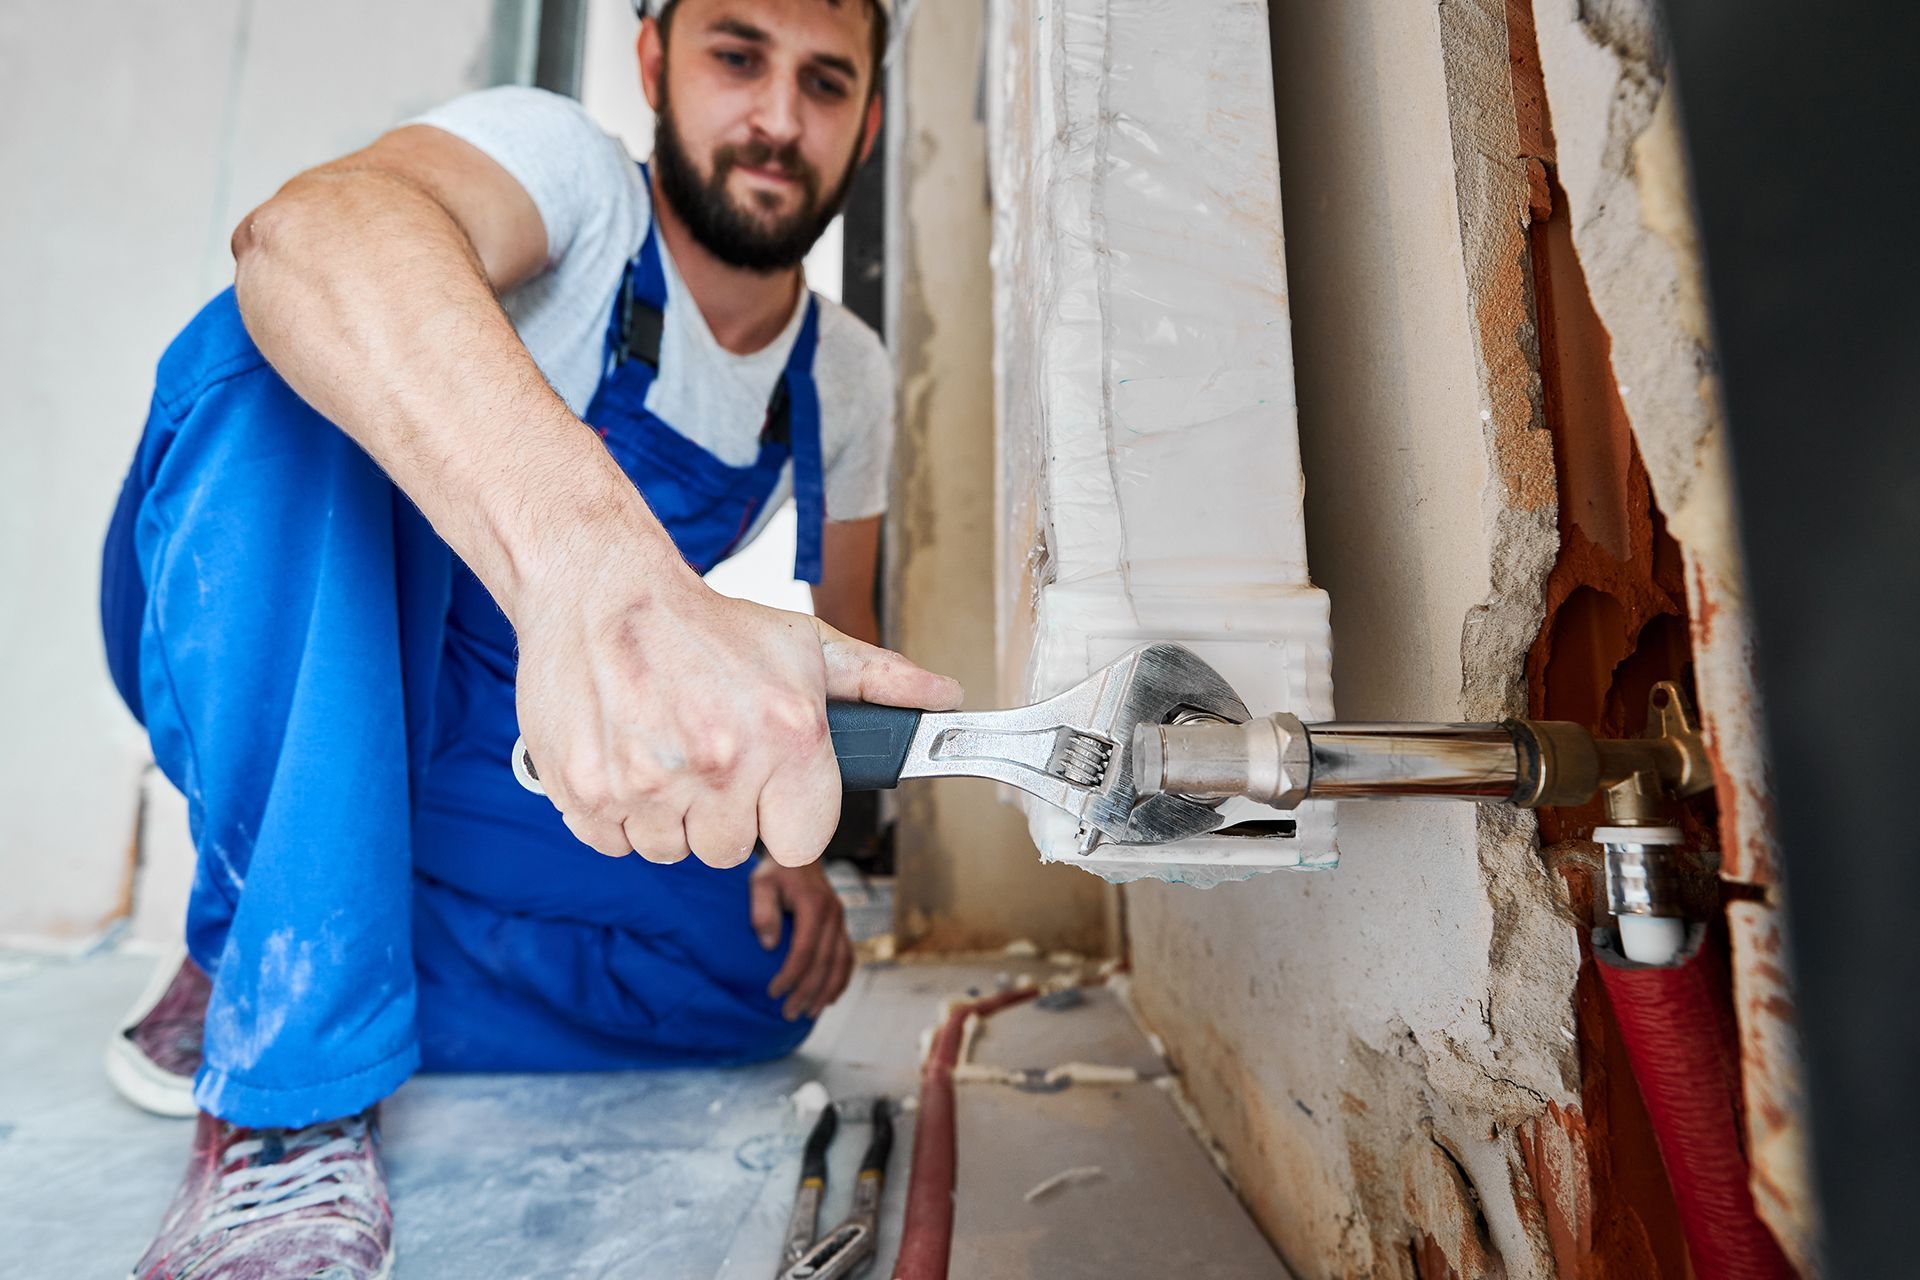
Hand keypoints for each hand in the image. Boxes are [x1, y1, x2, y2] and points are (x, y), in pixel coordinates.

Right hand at [509, 539, 961, 869]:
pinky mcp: (588, 792)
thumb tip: (944, 699)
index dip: (783, 814)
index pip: (801, 842)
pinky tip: (626, 755)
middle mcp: (722, 762)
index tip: (767, 784)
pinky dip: (617, 811)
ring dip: (668, 814)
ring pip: (671, 850)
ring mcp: (651, 781)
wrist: (602, 586)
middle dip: (721, 810)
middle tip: (707, 753)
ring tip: (665, 748)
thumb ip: (878, 681)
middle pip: (730, 850)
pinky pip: (615, 842)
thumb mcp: (802, 643)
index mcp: (787, 733)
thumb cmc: (706, 623)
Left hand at [752, 858, 853, 1019]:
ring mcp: (840, 921)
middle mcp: (833, 915)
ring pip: (841, 963)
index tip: (773, 992)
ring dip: (827, 991)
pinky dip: (841, 980)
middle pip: (824, 962)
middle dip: (807, 992)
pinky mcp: (841, 927)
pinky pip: (847, 958)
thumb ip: (763, 911)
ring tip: (809, 1013)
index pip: (805, 949)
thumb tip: (769, 946)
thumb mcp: (761, 883)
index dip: (791, 975)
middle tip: (788, 1014)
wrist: (799, 853)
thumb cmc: (775, 870)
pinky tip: (829, 998)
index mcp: (814, 905)